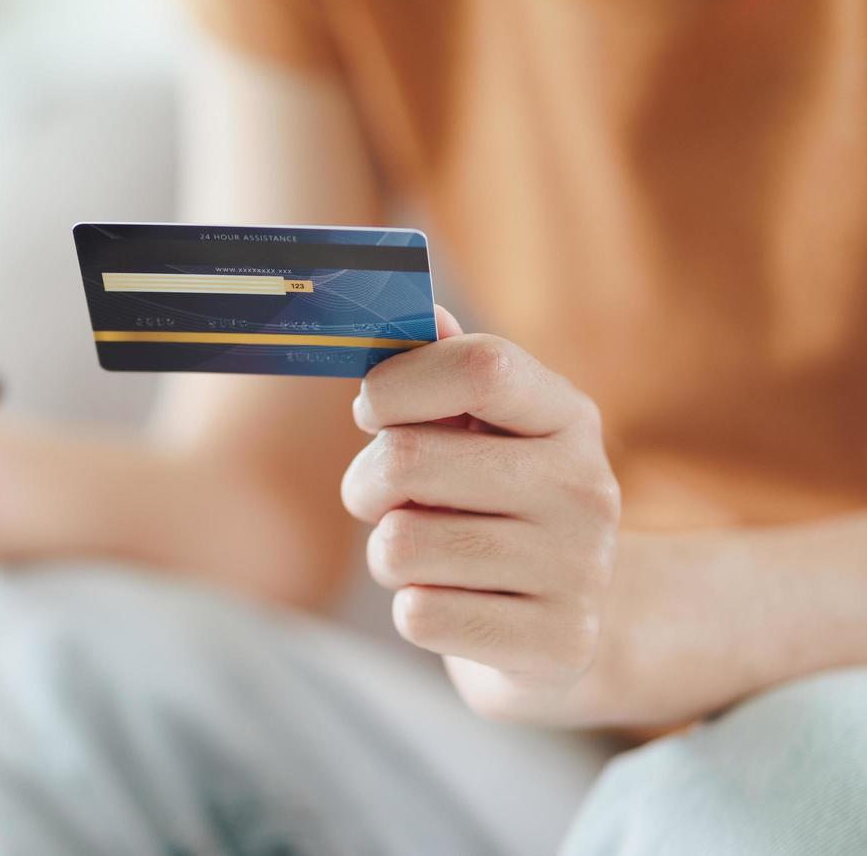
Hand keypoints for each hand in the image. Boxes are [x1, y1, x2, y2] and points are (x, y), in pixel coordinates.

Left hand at [342, 306, 620, 722]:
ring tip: (432, 557)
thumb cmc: (494, 511)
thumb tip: (413, 307)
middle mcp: (587, 487)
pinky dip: (416, 612)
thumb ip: (440, 370)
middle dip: (365, 485)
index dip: (399, 383)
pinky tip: (458, 607)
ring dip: (388, 556)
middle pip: (408, 461)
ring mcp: (581, 570)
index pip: (481, 366)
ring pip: (399, 546)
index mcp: (567, 418)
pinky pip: (419, 615)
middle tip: (382, 500)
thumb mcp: (479, 436)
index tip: (371, 410)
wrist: (566, 630)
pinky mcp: (558, 645)